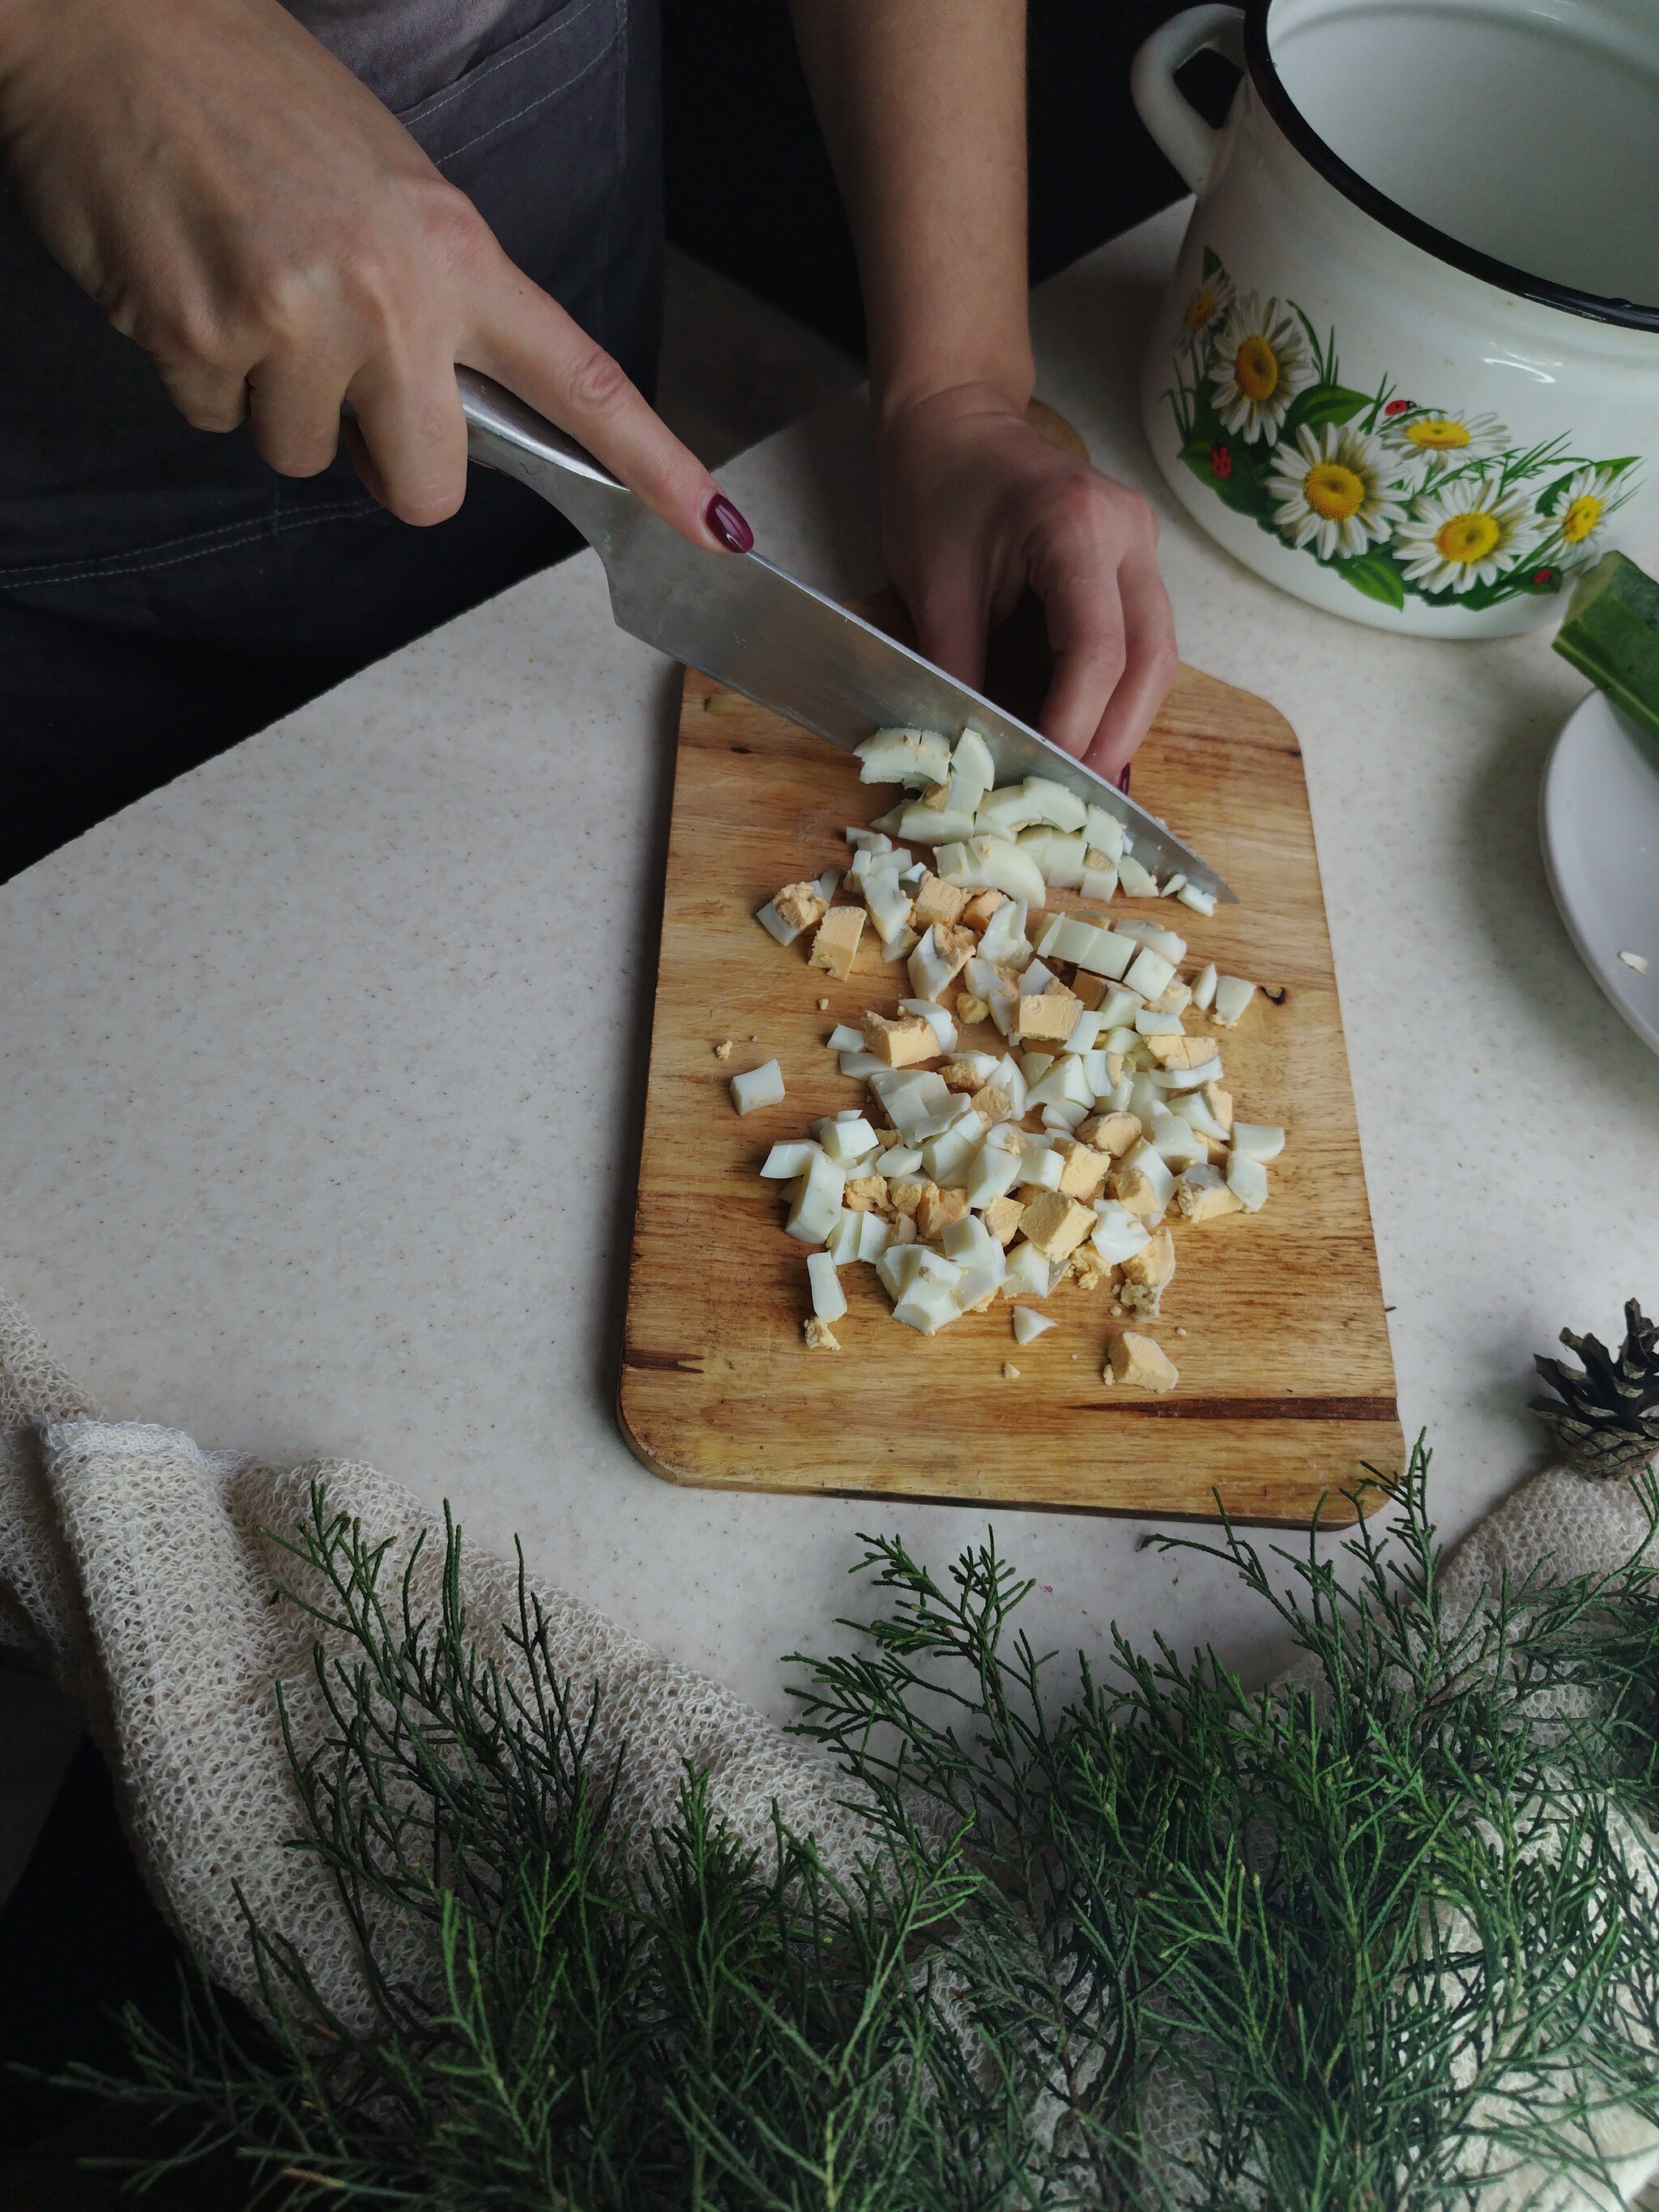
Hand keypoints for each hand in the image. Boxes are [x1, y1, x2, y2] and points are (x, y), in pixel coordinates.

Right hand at [0, 0, 749, 547]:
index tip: (714, 526)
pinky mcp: (202, 341)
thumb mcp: (384, 180)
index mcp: (455, 250)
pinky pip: (215, 422)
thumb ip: (434, 295)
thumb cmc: (245, 91)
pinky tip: (188, 279)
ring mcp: (295, 323)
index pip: (581, 381)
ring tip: (244, 284)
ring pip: (303, 459)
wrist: (108, 21)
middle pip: (428, 487)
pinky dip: (198, 371)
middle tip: (339, 380)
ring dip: (272, 400)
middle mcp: (390, 296)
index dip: (655, 465)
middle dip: (382, 462)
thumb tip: (448, 398)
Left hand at [877, 383, 1178, 779]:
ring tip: (1089, 775)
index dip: (1077, 723)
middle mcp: (1127, 531)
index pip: (1096, 649)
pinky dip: (1120, 690)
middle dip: (1119, 735)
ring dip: (1127, 720)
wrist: (955, 422)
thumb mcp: (934, 588)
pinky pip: (1142, 637)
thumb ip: (959, 671)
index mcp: (1074, 526)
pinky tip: (1091, 729)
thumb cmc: (935, 490)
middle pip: (1152, 658)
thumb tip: (979, 754)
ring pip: (1159, 654)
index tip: (1050, 776)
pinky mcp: (1135, 559)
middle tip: (1085, 799)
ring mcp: (1141, 541)